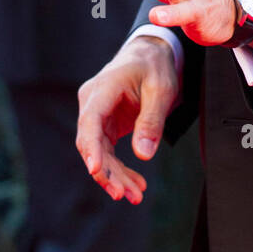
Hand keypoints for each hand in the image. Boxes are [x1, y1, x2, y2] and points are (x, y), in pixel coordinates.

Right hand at [74, 36, 178, 202]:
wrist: (149, 55)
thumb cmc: (154, 67)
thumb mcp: (161, 90)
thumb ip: (151, 121)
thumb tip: (143, 155)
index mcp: (102, 89)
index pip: (90, 121)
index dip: (91, 148)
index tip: (96, 171)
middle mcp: (92, 103)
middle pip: (92, 144)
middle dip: (108, 172)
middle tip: (126, 195)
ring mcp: (95, 115)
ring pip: (99, 152)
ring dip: (115, 176)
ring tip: (135, 196)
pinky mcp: (104, 125)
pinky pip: (107, 152)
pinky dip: (119, 169)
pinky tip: (135, 184)